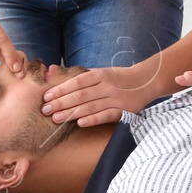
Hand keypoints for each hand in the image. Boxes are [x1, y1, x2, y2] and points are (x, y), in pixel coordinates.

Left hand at [41, 63, 158, 126]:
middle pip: (81, 95)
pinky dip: (93, 119)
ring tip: (56, 118)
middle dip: (61, 103)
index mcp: (100, 75)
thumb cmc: (117, 78)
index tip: (46, 97)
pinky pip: (106, 116)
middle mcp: (107, 86)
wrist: (146, 81)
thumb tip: (51, 69)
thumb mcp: (99, 72)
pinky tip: (80, 123)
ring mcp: (116, 99)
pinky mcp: (123, 111)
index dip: (61, 89)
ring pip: (90, 106)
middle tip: (45, 110)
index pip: (77, 82)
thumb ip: (76, 74)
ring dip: (72, 113)